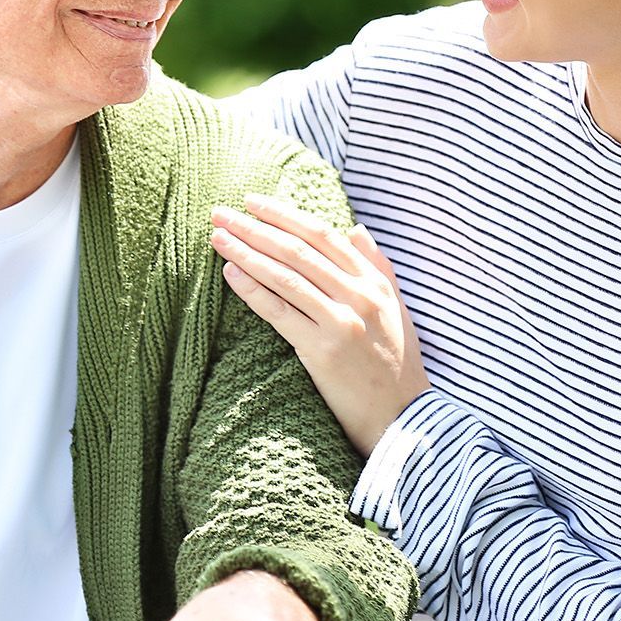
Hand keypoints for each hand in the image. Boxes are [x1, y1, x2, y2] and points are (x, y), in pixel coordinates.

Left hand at [209, 194, 427, 454]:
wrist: (403, 417)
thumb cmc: (396, 364)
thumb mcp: (396, 308)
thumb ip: (378, 266)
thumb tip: (356, 228)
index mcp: (375, 282)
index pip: (323, 235)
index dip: (284, 214)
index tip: (253, 202)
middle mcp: (359, 296)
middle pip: (297, 250)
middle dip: (255, 227)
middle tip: (220, 213)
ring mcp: (341, 322)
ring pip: (285, 276)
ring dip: (246, 252)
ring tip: (218, 237)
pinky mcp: (322, 351)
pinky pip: (279, 312)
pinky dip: (252, 290)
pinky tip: (230, 272)